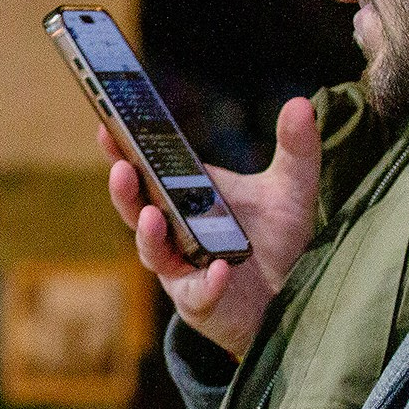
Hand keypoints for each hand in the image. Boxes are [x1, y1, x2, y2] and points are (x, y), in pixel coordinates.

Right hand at [101, 95, 321, 359]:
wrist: (290, 298)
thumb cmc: (276, 241)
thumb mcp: (290, 189)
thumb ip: (296, 149)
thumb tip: (301, 104)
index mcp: (183, 198)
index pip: (145, 171)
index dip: (122, 150)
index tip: (107, 125)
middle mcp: (172, 233)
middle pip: (135, 210)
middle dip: (125, 191)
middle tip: (122, 168)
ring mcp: (181, 270)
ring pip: (153, 253)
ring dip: (150, 235)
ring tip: (154, 216)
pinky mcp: (200, 304)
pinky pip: (197, 294)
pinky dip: (206, 282)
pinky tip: (219, 269)